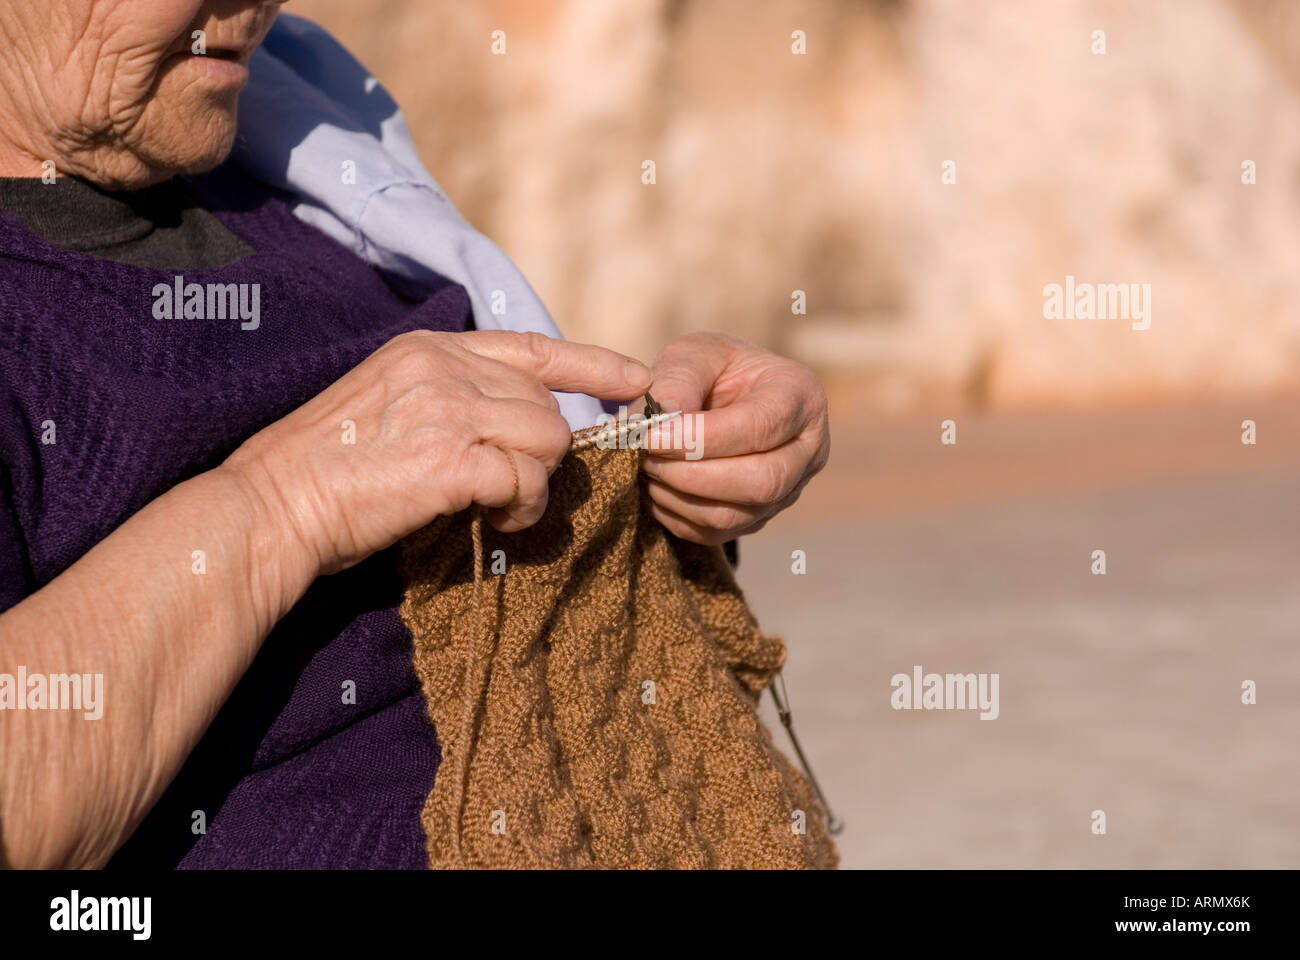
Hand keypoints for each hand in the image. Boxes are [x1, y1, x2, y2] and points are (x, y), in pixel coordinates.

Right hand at [225, 330, 650, 575]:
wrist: (273, 507)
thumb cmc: (328, 473)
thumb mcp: (391, 408)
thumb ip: (452, 401)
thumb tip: (518, 429)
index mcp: (430, 350)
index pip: (531, 346)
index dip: (590, 363)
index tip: (633, 379)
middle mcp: (444, 367)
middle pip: (548, 408)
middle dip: (543, 458)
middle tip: (510, 495)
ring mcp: (448, 407)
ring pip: (548, 442)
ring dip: (535, 487)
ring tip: (499, 511)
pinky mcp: (452, 456)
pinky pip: (526, 481)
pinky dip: (521, 511)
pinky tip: (492, 523)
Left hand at [640, 333, 828, 544]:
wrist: (719, 397)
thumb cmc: (711, 369)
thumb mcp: (694, 353)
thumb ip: (677, 380)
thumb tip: (659, 422)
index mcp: (800, 395)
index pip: (760, 427)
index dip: (701, 437)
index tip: (650, 435)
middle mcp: (808, 450)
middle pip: (761, 482)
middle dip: (692, 474)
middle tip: (646, 456)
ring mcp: (787, 492)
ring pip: (734, 515)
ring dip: (678, 496)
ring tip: (646, 467)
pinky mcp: (758, 519)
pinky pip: (715, 533)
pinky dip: (676, 515)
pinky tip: (657, 486)